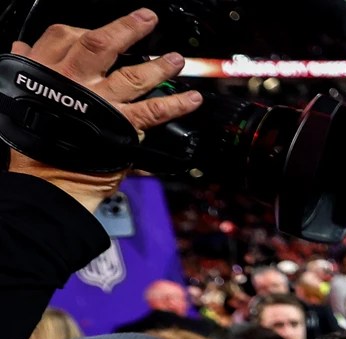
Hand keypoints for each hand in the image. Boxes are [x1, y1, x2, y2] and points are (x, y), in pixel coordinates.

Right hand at [5, 9, 202, 212]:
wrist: (48, 179)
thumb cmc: (34, 141)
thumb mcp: (18, 94)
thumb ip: (29, 68)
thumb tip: (22, 47)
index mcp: (47, 72)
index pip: (66, 36)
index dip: (88, 28)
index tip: (106, 29)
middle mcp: (74, 83)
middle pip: (102, 45)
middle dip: (128, 28)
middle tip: (148, 19)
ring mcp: (101, 104)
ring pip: (134, 75)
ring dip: (160, 65)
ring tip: (177, 59)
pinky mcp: (122, 127)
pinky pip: (155, 111)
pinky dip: (177, 104)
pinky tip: (193, 98)